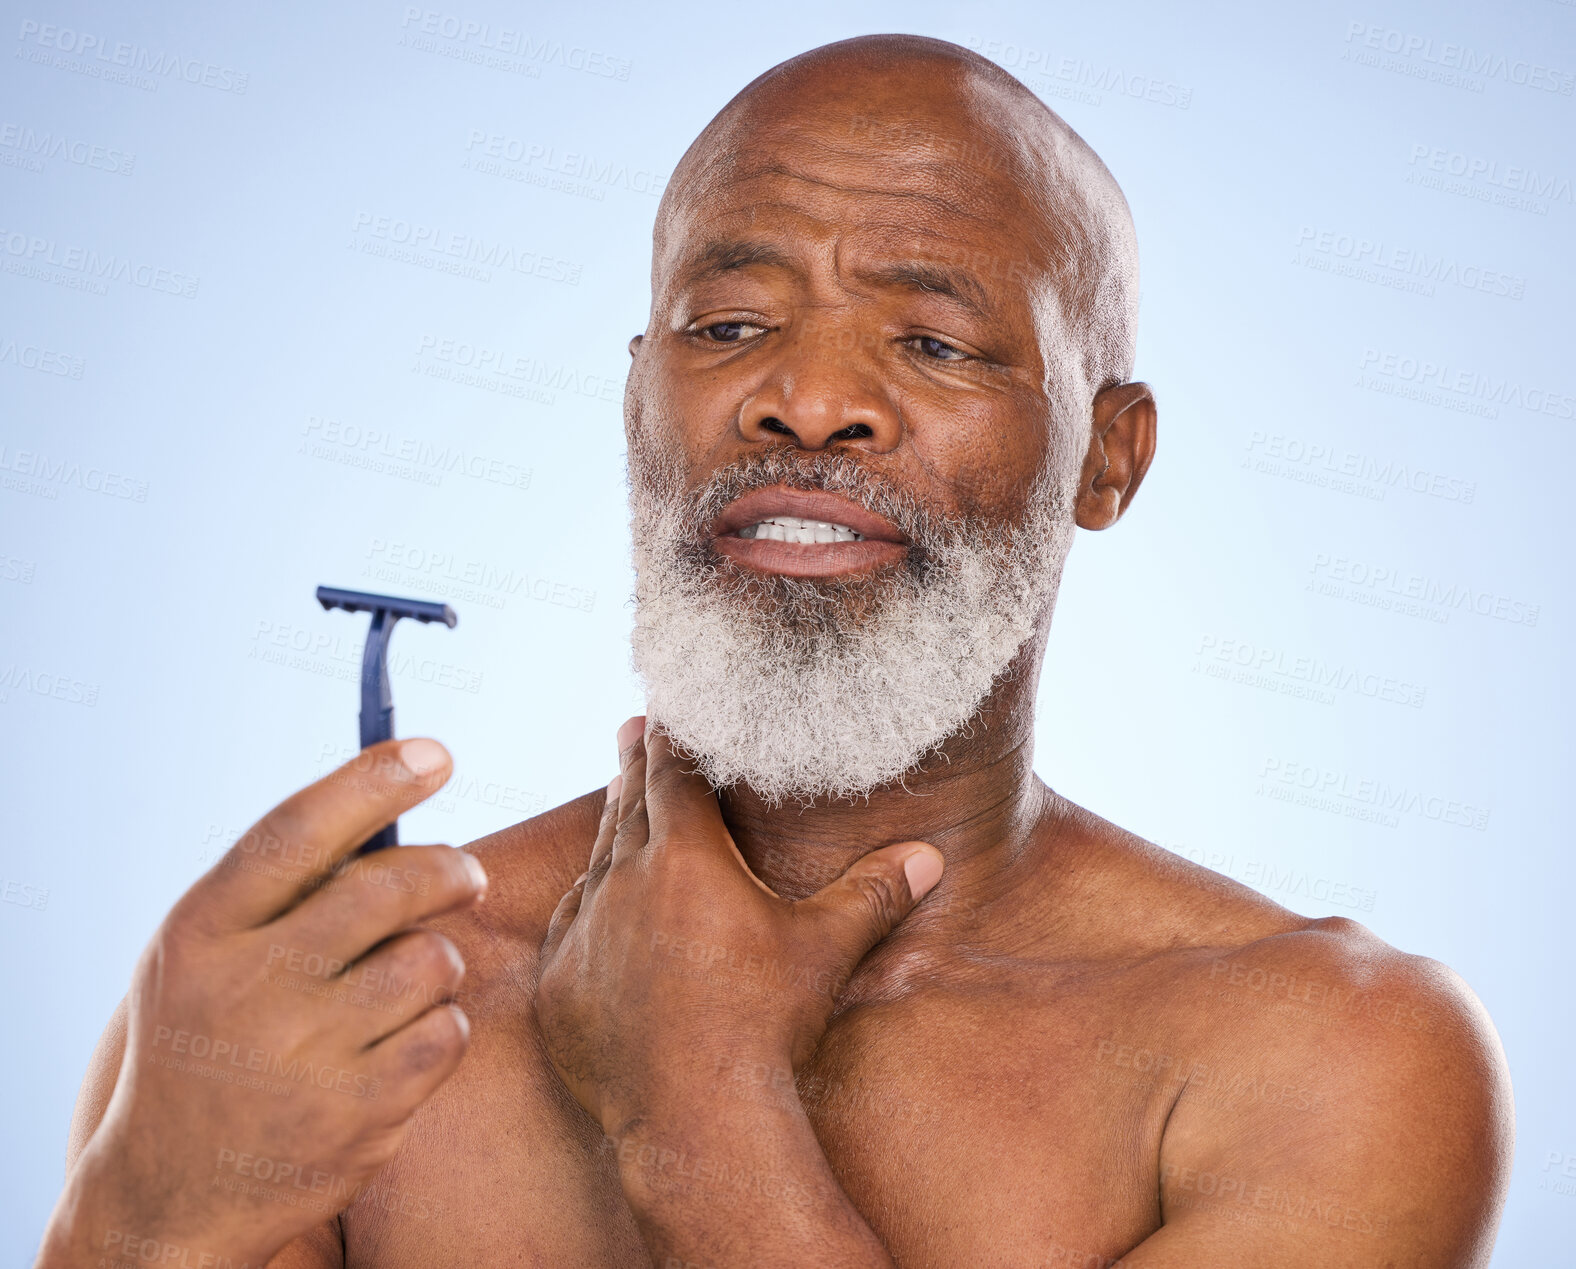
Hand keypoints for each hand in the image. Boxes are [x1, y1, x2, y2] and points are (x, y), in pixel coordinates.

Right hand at [38, 739, 484, 1267]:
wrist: (171, 1190)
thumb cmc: (207, 1036)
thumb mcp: (205, 953)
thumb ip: (282, 888)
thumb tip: (395, 804)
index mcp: (201, 932)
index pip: (296, 833)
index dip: (372, 782)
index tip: (435, 754)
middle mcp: (249, 988)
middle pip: (388, 890)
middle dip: (446, 870)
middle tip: (465, 875)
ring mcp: (305, 1056)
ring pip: (431, 960)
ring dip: (435, 962)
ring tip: (401, 984)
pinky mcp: (359, 1112)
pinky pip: (446, 1030)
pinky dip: (439, 1028)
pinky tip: (396, 1046)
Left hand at [534, 716, 942, 1137]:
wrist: (696, 1118)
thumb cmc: (766, 1026)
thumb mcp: (826, 950)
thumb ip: (873, 893)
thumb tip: (929, 858)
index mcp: (685, 859)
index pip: (673, 777)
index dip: (670, 739)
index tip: (661, 709)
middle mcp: (623, 884)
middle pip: (627, 808)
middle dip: (634, 768)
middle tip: (630, 732)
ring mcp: (583, 936)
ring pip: (596, 864)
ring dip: (610, 831)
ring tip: (617, 804)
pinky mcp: (558, 988)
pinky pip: (568, 928)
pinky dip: (585, 904)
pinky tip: (591, 900)